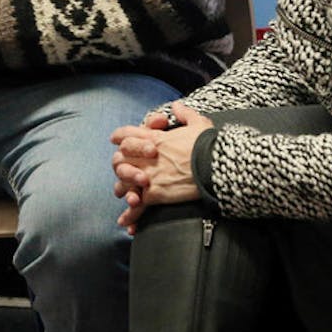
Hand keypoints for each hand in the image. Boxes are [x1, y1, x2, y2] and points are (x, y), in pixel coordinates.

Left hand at [110, 103, 212, 233]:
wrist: (215, 165)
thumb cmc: (208, 144)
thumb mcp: (198, 123)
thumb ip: (185, 114)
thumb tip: (177, 105)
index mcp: (154, 138)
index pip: (126, 134)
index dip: (120, 137)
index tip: (115, 141)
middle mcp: (146, 157)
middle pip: (119, 159)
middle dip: (120, 166)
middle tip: (124, 172)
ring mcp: (148, 175)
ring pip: (124, 183)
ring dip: (124, 190)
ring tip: (127, 197)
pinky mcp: (154, 194)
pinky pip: (137, 207)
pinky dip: (131, 216)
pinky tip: (127, 225)